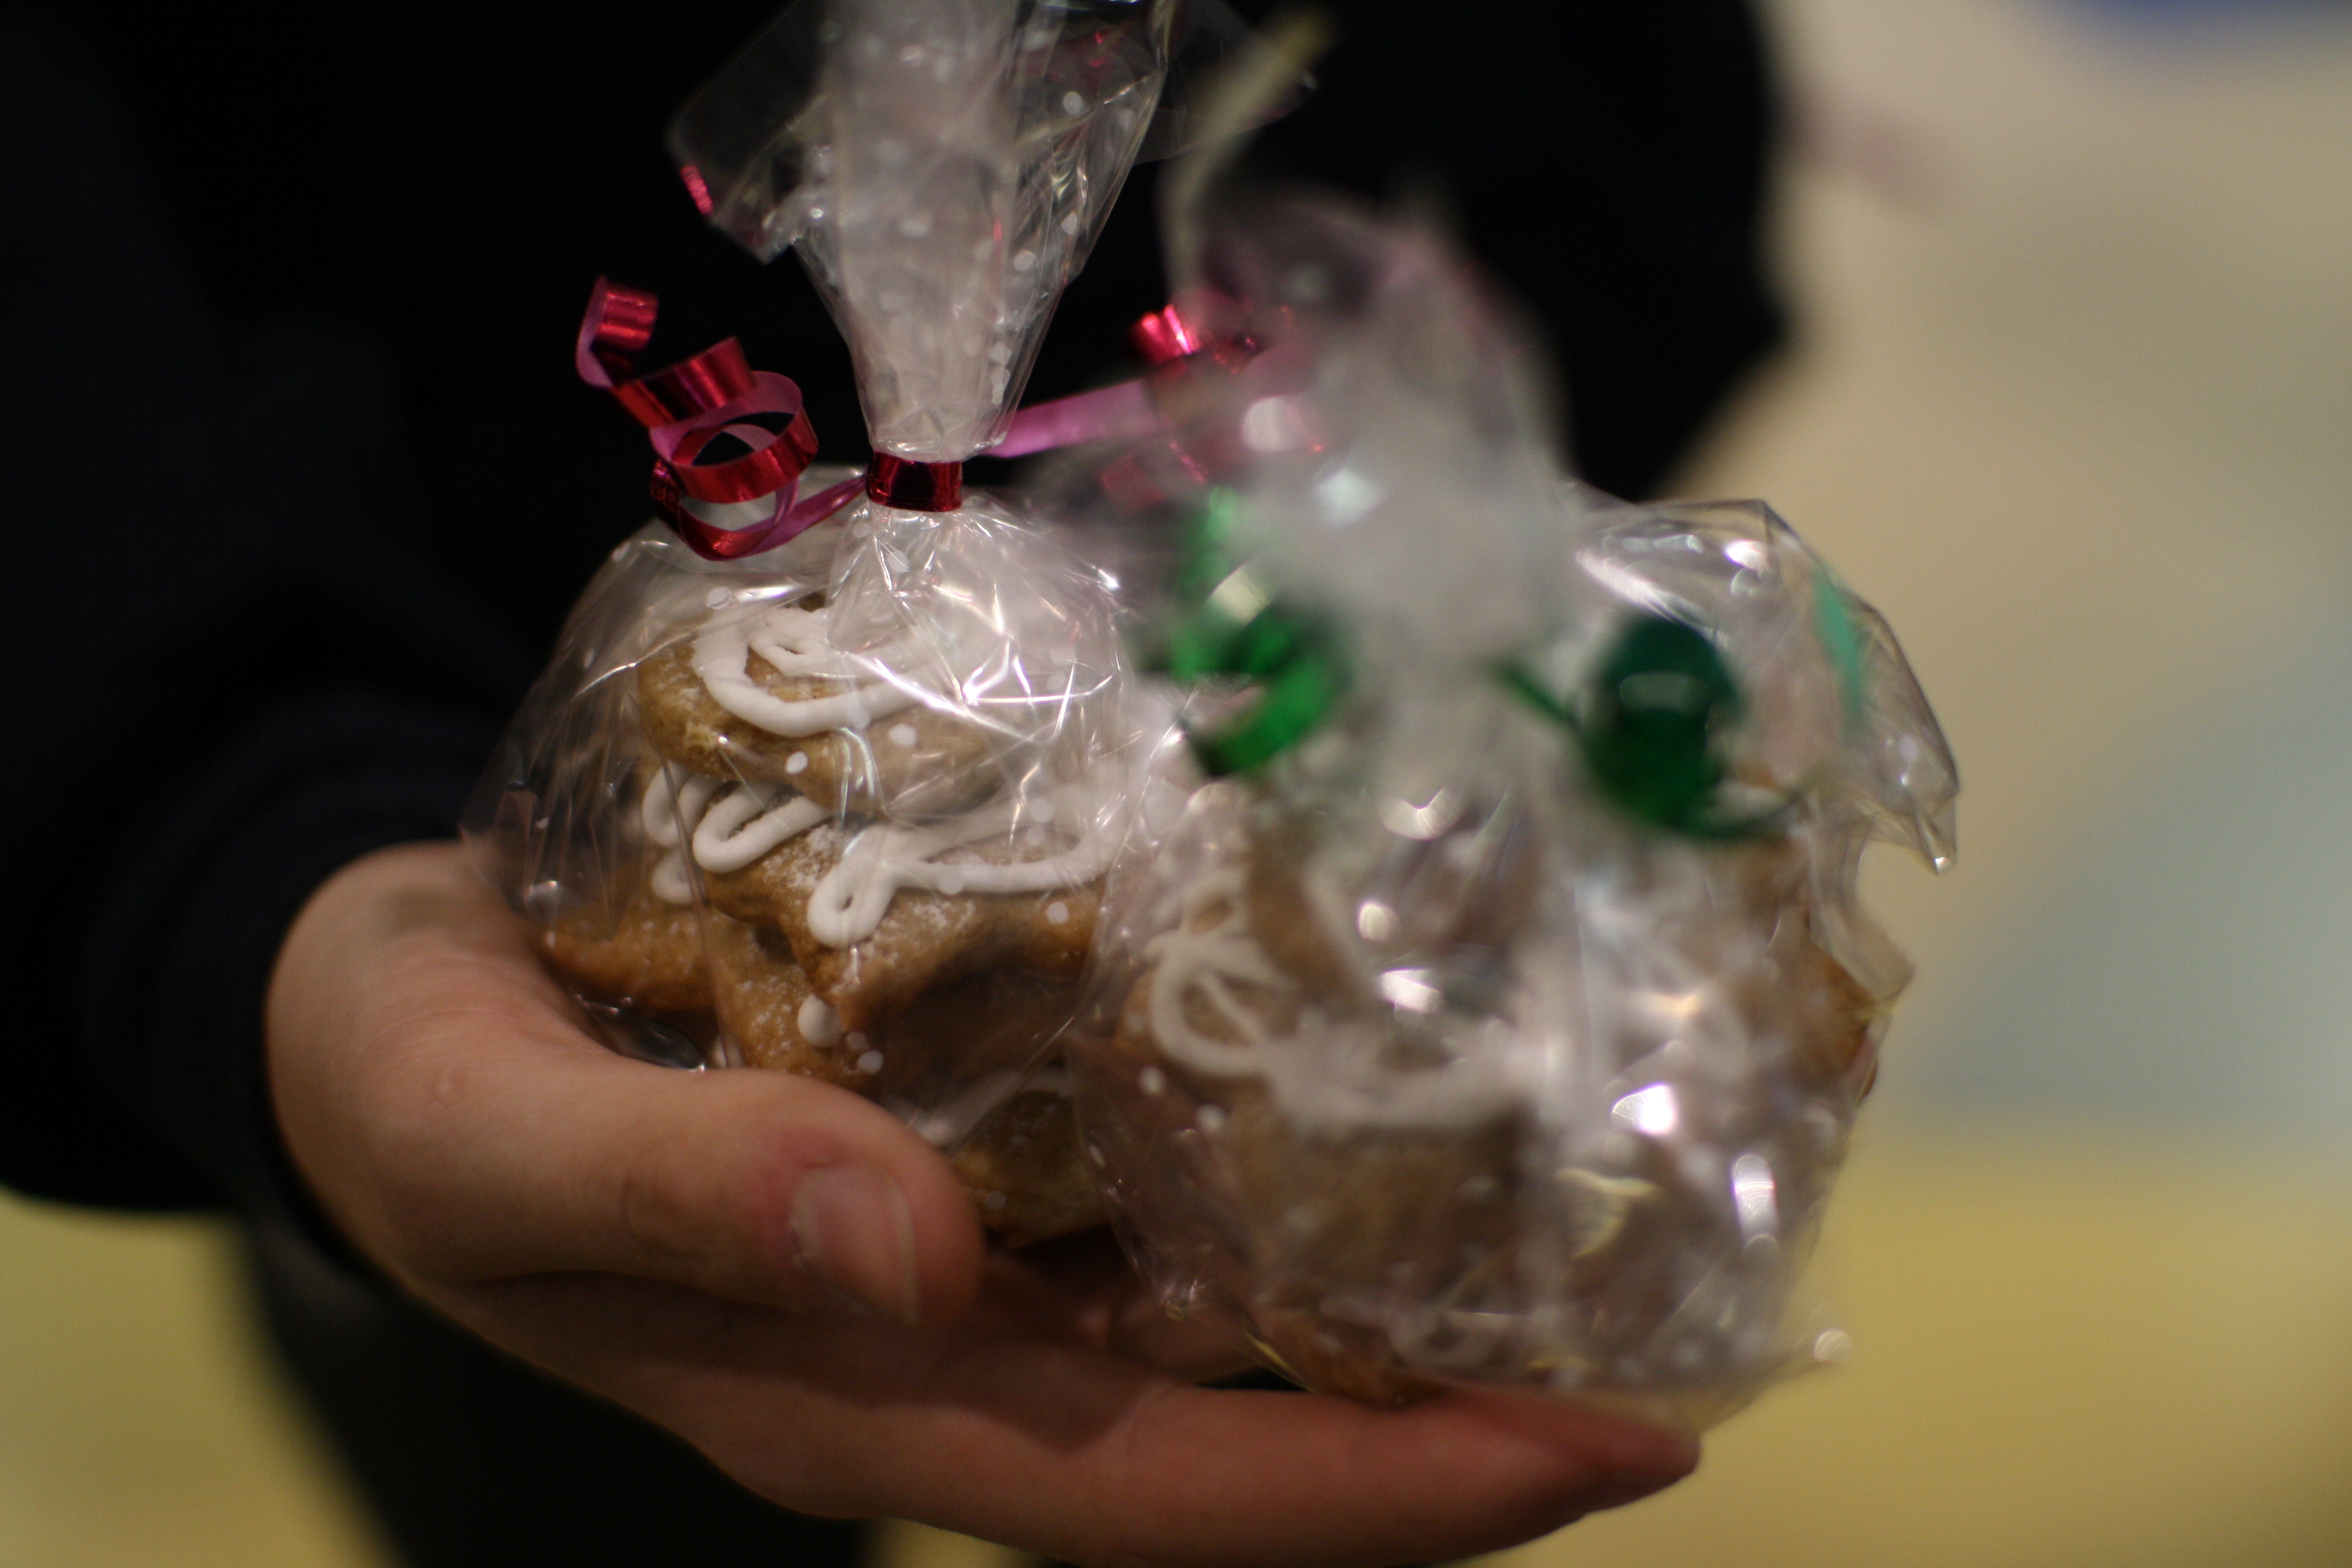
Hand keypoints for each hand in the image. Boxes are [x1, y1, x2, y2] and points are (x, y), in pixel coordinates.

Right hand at [267, 841, 1697, 1567]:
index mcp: (846, 1388)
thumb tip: (905, 1246)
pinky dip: (1293, 1151)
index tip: (1618, 1450)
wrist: (373, 989)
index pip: (1159, 1493)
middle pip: (1241, 1421)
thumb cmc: (410, 1075)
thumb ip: (677, 1198)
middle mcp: (943, 1337)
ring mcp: (961, 1238)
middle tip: (1700, 1343)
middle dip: (1468, 1411)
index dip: (1388, 1494)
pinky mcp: (957, 1123)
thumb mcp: (489, 1141)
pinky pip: (1159, 1172)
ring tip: (1606, 1216)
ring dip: (1410, 1286)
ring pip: (1222, 1305)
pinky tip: (1394, 1078)